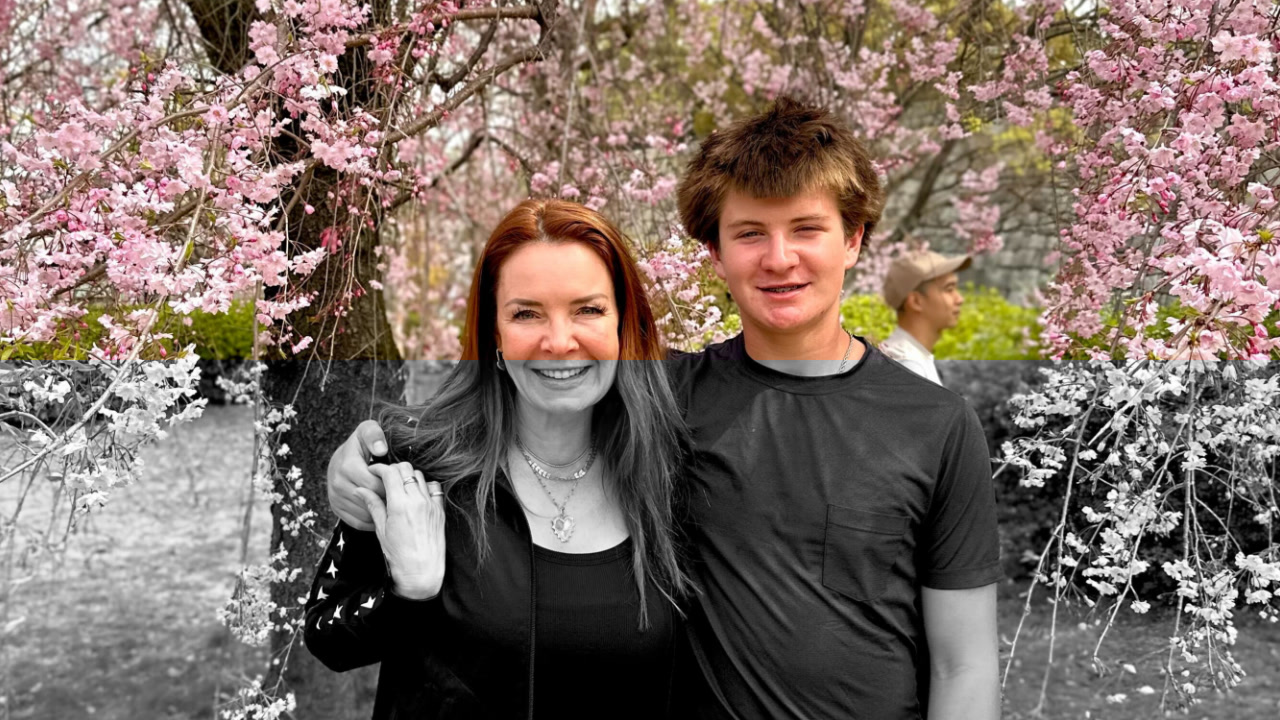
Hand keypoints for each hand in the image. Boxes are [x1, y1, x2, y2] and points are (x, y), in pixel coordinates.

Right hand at [327, 419, 389, 530]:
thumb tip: (381, 449)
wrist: (338, 460)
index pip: (375, 484)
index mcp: (347, 466)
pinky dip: (373, 520)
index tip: (398, 481)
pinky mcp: (336, 509)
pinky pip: (358, 522)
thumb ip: (374, 435)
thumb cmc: (359, 445)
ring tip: (393, 503)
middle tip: (400, 495)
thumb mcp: (366, 432)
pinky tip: (383, 511)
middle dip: (388, 498)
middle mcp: (338, 483)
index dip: (391, 485)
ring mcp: (335, 498)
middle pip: (372, 499)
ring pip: (366, 513)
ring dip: (382, 511)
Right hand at [360, 462, 446, 599]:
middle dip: (393, 468)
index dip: (379, 468)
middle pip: (406, 468)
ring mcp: (431, 504)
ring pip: (420, 475)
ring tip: (399, 486)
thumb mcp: (381, 529)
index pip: (390, 472)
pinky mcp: (440, 510)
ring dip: (408, 476)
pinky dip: (425, 485)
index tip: (373, 471)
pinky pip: (434, 488)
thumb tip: (360, 490)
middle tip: (385, 477)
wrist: (421, 572)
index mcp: (400, 505)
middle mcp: (418, 500)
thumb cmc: (398, 554)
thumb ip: (373, 505)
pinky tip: (417, 494)